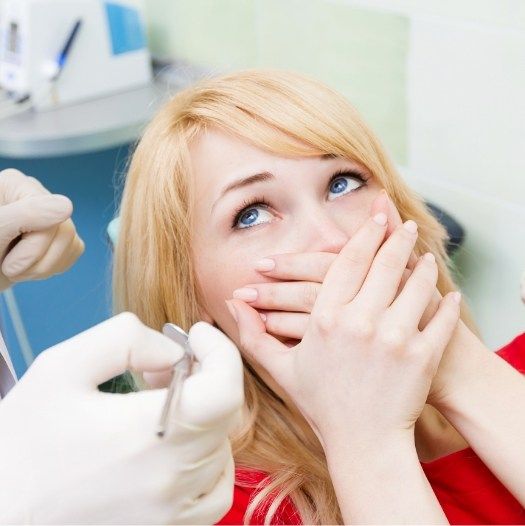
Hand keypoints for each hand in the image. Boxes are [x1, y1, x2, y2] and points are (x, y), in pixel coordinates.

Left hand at [0, 168, 83, 289]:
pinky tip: (29, 266)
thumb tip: (67, 206)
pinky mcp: (61, 235)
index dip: (31, 247)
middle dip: (36, 260)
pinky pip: (74, 251)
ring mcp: (52, 216)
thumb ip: (27, 214)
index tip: (2, 254)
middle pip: (65, 231)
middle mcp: (37, 196)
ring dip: (42, 268)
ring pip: (73, 243)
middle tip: (8, 266)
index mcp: (17, 185)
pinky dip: (52, 268)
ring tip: (16, 267)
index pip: (49, 215)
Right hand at [0, 313, 242, 523]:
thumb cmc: (20, 445)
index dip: (221, 352)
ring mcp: (171, 513)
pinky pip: (214, 491)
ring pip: (223, 449)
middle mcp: (170, 480)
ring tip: (161, 403)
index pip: (225, 390)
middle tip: (164, 366)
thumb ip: (126, 341)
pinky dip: (208, 459)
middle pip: (225, 414)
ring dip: (204, 414)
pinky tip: (174, 445)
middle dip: (205, 374)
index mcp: (147, 436)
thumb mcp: (62, 368)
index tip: (197, 335)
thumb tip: (173, 351)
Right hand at [235, 191, 481, 407]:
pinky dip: (446, 303)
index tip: (376, 218)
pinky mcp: (422, 356)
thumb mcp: (281, 368)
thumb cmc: (321, 404)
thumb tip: (230, 302)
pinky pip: (440, 318)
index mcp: (325, 320)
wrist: (363, 443)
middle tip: (406, 225)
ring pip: (414, 284)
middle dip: (398, 238)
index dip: (364, 235)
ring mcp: (394, 339)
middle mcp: (359, 323)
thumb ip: (252, 333)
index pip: (347, 262)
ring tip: (425, 256)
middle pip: (383, 264)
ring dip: (422, 266)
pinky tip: (448, 293)